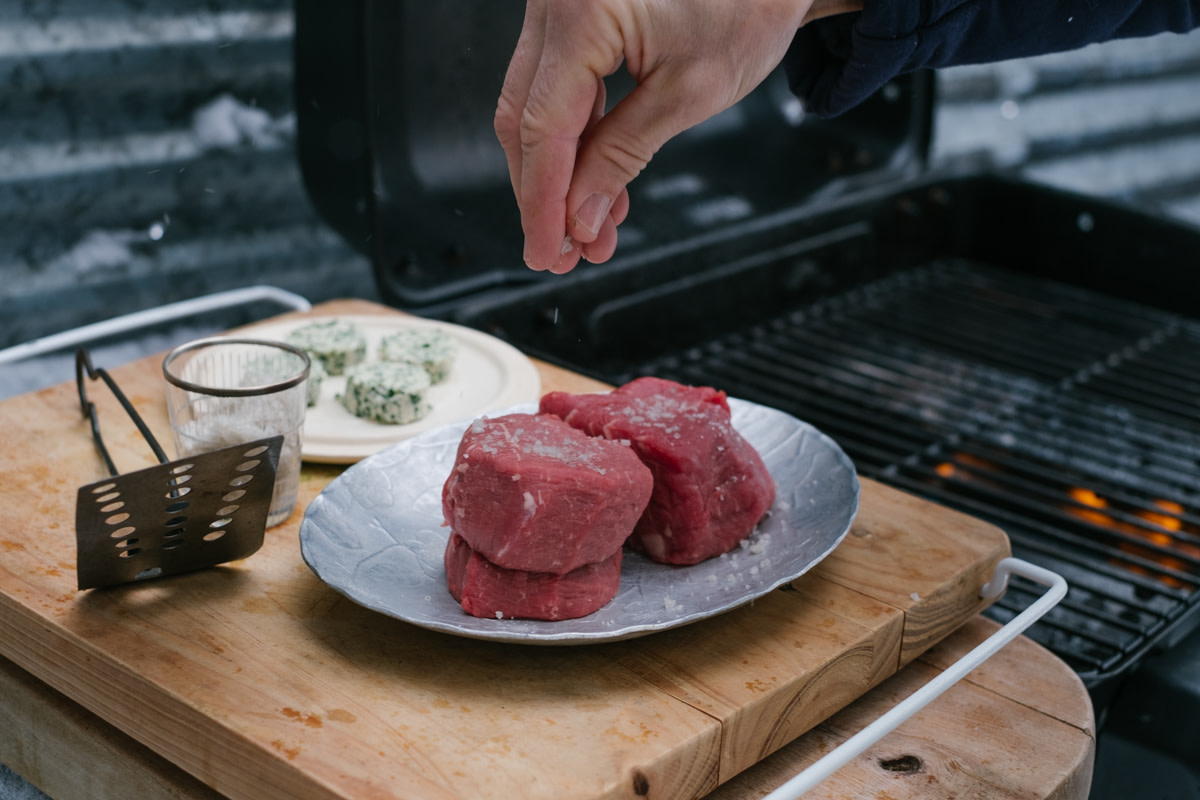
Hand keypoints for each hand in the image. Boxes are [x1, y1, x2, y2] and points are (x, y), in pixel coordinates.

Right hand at [495, 0, 816, 273]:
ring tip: (588, 228)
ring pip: (535, 105)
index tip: (545, 250)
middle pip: (524, 117)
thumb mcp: (689, 92)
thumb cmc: (749, 0)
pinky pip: (558, 85)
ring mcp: (559, 4)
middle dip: (545, 193)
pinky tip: (595, 183)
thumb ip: (623, 156)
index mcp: (582, 10)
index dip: (542, 201)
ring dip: (561, 172)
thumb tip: (581, 214)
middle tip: (563, 251)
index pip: (541, 127)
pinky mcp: (574, 14)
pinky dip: (576, 137)